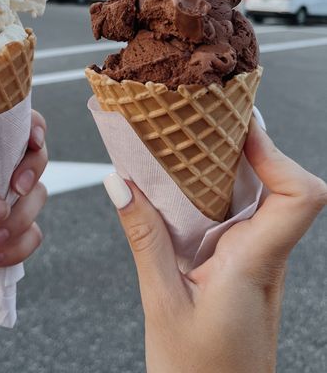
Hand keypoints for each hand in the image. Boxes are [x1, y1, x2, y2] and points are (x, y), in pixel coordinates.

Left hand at [0, 110, 47, 321]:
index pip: (9, 130)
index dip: (31, 128)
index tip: (33, 142)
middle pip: (35, 160)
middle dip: (31, 174)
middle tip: (16, 190)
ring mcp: (4, 207)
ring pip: (37, 199)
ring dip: (18, 222)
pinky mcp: (11, 238)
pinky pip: (32, 236)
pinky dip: (16, 249)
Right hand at [104, 119, 326, 372]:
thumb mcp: (162, 304)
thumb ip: (145, 239)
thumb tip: (120, 184)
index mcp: (255, 263)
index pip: (300, 196)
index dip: (276, 153)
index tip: (237, 127)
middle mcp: (266, 256)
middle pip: (281, 183)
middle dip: (247, 144)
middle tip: (205, 118)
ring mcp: (258, 261)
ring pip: (261, 196)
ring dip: (231, 164)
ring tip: (192, 140)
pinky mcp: (243, 266)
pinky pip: (240, 214)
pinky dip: (217, 189)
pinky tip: (186, 183)